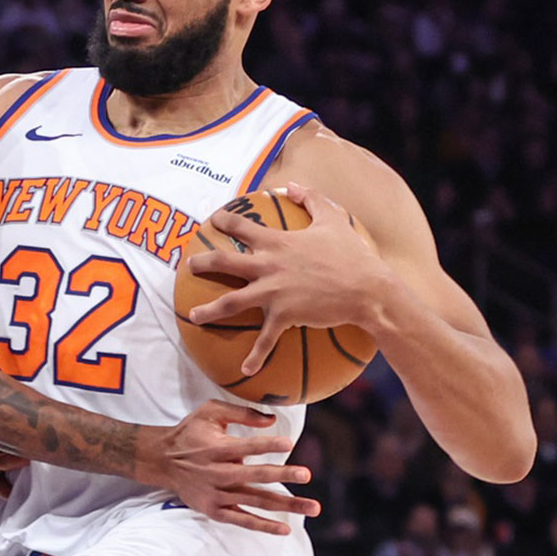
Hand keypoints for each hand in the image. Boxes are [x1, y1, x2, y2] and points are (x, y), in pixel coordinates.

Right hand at [144, 400, 319, 534]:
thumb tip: (272, 419)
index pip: (246, 446)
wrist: (162, 461)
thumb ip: (240, 412)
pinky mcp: (214, 509)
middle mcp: (218, 472)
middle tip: (306, 474)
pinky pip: (242, 520)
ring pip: (256, 501)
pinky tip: (285, 528)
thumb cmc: (190, 433)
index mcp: (217, 448)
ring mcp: (217, 494)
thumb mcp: (209, 412)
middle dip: (282, 475)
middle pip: (255, 476)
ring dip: (285, 504)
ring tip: (312, 507)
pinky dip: (263, 526)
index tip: (289, 443)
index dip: (267, 444)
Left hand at [185, 181, 389, 375]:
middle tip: (188, 266)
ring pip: (232, 302)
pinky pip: (265, 339)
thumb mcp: (333, 218)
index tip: (212, 221)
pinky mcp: (284, 316)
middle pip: (224, 263)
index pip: (241, 227)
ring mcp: (274, 292)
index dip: (223, 221)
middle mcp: (268, 265)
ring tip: (193, 315)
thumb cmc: (352, 253)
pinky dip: (255, 356)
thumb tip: (292, 185)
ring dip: (210, 310)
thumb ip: (311, 198)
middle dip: (202, 263)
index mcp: (277, 242)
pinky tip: (245, 370)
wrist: (367, 288)